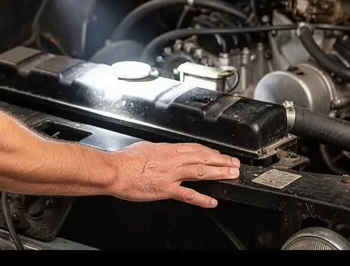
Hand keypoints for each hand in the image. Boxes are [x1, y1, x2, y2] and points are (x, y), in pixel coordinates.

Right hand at [109, 142, 239, 207]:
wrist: (115, 171)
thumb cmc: (124, 161)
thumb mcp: (144, 147)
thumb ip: (157, 150)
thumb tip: (162, 150)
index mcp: (167, 149)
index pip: (195, 148)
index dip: (210, 151)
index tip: (219, 154)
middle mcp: (172, 160)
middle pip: (203, 158)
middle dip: (221, 161)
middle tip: (235, 164)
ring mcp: (171, 175)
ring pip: (201, 172)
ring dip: (219, 173)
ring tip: (232, 175)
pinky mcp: (166, 189)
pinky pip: (188, 194)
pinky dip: (202, 198)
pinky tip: (212, 201)